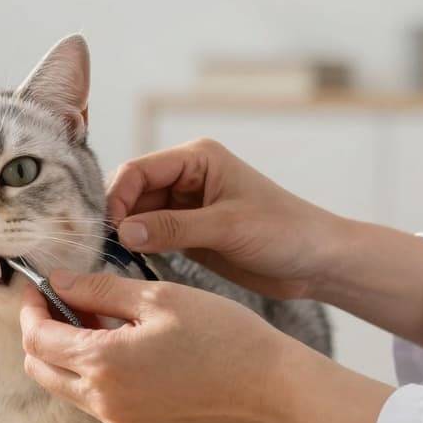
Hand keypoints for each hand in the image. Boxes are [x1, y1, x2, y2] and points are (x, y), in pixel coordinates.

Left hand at [18, 275, 290, 422]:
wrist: (272, 390)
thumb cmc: (222, 335)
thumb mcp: (157, 298)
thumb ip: (98, 289)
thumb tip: (57, 281)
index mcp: (103, 365)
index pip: (37, 338)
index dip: (31, 307)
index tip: (40, 284)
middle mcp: (101, 401)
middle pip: (39, 368)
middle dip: (39, 332)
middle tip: (62, 299)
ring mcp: (118, 419)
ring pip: (63, 385)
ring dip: (64, 352)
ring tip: (93, 314)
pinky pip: (91, 398)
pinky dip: (88, 370)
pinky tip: (116, 341)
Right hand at [106, 139, 342, 299]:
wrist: (317, 262)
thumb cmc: (285, 232)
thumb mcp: (227, 227)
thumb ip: (173, 228)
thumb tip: (124, 232)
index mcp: (197, 159)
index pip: (138, 170)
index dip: (117, 197)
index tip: (110, 230)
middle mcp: (186, 177)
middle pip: (131, 191)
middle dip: (116, 217)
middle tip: (105, 248)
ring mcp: (184, 206)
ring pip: (136, 215)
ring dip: (125, 235)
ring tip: (113, 258)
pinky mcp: (185, 233)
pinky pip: (149, 235)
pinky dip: (137, 248)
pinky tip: (129, 263)